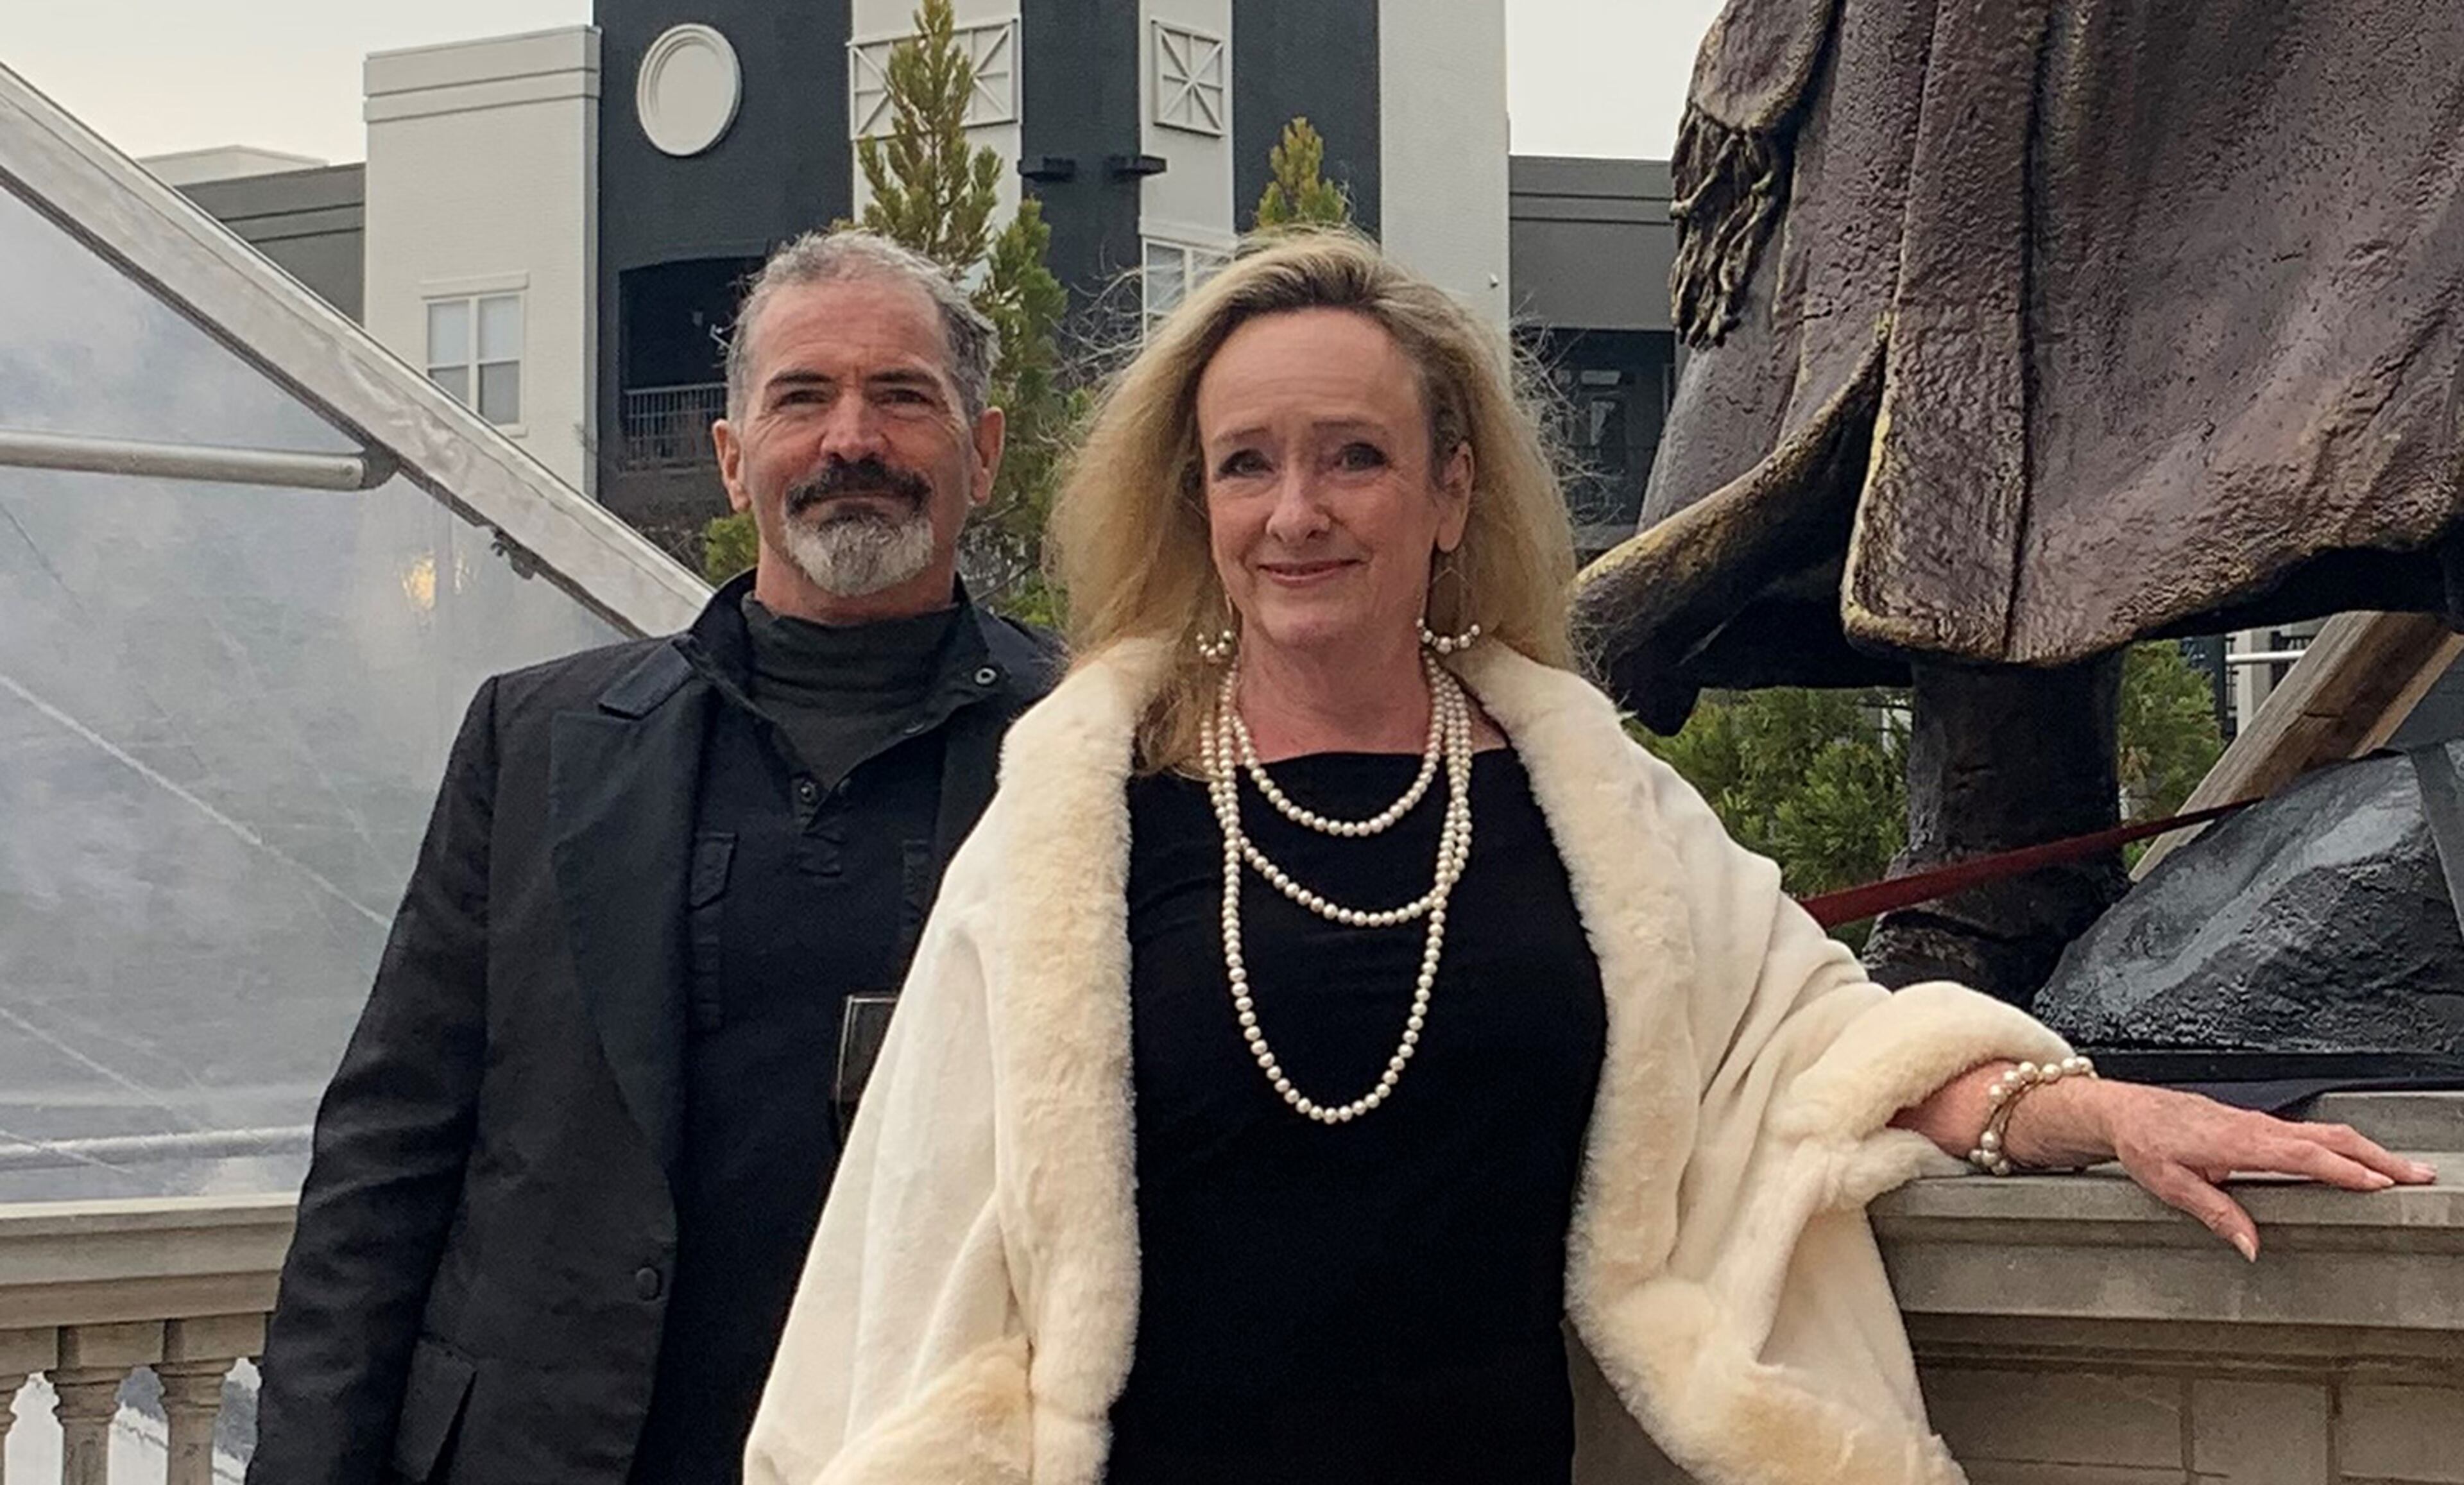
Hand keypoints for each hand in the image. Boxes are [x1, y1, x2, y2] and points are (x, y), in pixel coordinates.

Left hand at [2009, 1078, 2438, 1260]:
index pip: (2305, 1156)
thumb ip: (2215, 1212)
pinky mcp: (2256, 1126)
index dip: (2344, 1171)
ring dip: (2367, 1150)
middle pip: (2330, 1139)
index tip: (2380, 1183)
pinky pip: (2309, 1133)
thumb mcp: (2171, 1184)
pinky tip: (2358, 1159)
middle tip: (2417, 1175)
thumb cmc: (2145, 1144)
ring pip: (2324, 1133)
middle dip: (2377, 1157)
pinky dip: (2343, 1145)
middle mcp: (2256, 1129)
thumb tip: (2252, 1246)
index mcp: (2239, 1143)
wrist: (2125, 1112)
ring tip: (2403, 1170)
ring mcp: (2259, 1124)